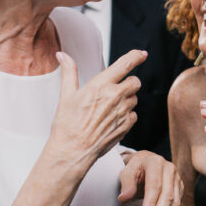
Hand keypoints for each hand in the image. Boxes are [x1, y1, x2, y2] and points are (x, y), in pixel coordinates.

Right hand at [48, 49, 145, 164]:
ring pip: (135, 98)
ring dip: (127, 99)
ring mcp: (123, 112)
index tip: (141, 54)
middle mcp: (115, 97)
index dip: (136, 56)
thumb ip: (69, 72)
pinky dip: (127, 115)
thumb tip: (63, 56)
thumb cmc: (68, 125)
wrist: (72, 151)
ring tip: (108, 108)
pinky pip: (134, 115)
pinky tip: (112, 119)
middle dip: (128, 82)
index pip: (125, 64)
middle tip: (116, 88)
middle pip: (135, 81)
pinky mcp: (126, 126)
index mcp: (100, 85)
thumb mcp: (66, 95)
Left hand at [119, 151, 182, 205]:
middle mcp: (169, 168)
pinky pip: (177, 205)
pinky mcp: (180, 187)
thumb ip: (126, 184)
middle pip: (167, 195)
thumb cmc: (134, 169)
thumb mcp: (126, 172)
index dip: (151, 202)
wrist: (145, 162)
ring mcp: (177, 178)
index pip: (155, 185)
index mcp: (155, 162)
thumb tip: (123, 198)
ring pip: (175, 202)